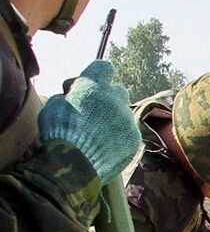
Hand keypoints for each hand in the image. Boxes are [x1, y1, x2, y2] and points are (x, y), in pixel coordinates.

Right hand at [37, 60, 139, 184]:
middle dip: (107, 98)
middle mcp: (115, 99)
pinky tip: (106, 146)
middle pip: (118, 90)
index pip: (103, 67)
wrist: (75, 164)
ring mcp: (127, 119)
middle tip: (93, 111)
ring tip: (98, 134)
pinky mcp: (134, 138)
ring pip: (124, 113)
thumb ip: (70, 95)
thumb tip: (75, 93)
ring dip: (114, 119)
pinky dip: (120, 136)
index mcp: (94, 86)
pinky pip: (129, 132)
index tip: (89, 84)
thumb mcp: (53, 104)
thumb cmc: (58, 132)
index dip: (96, 75)